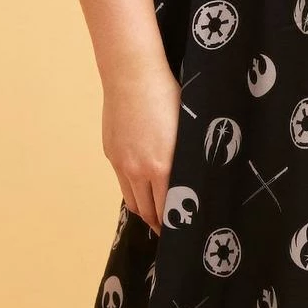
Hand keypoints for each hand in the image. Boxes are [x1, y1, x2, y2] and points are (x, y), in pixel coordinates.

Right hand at [101, 61, 182, 235]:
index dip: (175, 224)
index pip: (168, 209)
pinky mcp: (112, 153)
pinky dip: (133, 190)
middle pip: (148, 211)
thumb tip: (195, 178)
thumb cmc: (167, 95)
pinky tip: (143, 187)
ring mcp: (122, 163)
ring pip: (133, 200)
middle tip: (172, 229)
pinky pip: (122, 182)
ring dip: (145, 211)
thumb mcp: (186, 129)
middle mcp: (139, 170)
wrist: (133, 75)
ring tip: (157, 215)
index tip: (185, 231)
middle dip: (160, 224)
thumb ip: (186, 158)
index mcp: (163, 166)